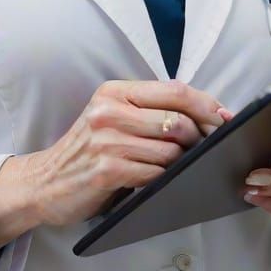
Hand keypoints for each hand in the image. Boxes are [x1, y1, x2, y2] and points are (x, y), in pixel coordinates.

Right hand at [20, 79, 231, 226]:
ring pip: (170, 148)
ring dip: (183, 162)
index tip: (224, 117)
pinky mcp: (106, 169)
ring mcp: (107, 140)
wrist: (46, 181)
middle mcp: (109, 110)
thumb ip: (146, 109)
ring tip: (180, 166)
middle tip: (207, 148)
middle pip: (176, 119)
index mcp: (114, 91)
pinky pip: (154, 174)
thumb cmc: (87, 150)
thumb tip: (201, 113)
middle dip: (200, 136)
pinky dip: (164, 179)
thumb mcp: (111, 116)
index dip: (205, 104)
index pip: (173, 90)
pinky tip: (160, 180)